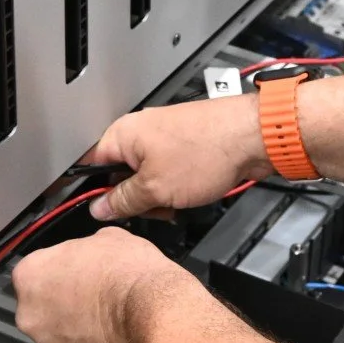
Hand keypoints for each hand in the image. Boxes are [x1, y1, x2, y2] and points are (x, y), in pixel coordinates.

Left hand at [12, 228, 194, 342]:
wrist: (156, 318)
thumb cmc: (130, 276)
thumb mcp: (109, 238)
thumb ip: (86, 248)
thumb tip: (92, 253)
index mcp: (30, 275)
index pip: (35, 268)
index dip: (59, 268)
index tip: (75, 270)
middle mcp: (30, 314)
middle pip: (39, 305)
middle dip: (61, 301)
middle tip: (91, 293)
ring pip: (56, 333)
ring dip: (74, 326)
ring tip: (105, 316)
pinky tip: (112, 335)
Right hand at [83, 94, 270, 220]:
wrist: (252, 138)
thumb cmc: (208, 150)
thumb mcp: (155, 188)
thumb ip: (123, 201)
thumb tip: (100, 208)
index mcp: (123, 134)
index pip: (91, 166)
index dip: (96, 191)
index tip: (106, 210)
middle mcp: (140, 132)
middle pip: (121, 175)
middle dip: (135, 198)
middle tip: (153, 207)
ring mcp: (164, 138)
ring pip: (147, 178)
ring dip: (158, 196)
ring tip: (176, 201)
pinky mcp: (184, 146)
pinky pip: (168, 174)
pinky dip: (175, 189)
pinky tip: (189, 195)